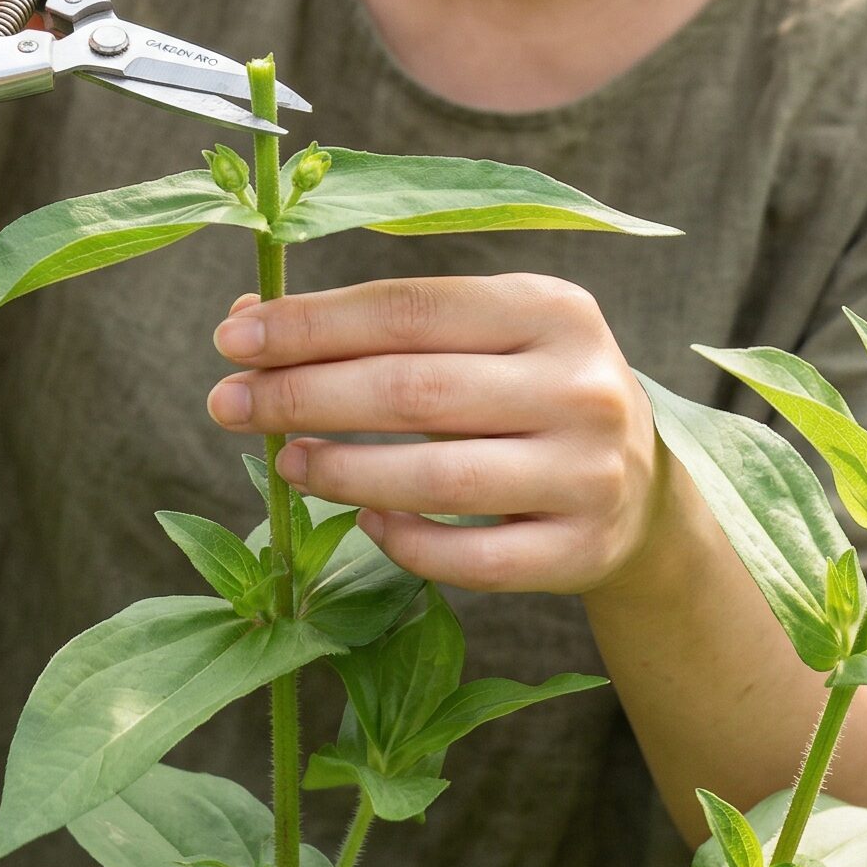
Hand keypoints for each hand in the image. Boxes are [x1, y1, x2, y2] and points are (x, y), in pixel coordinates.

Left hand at [205, 273, 676, 594]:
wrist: (640, 485)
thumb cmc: (525, 389)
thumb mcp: (478, 336)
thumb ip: (376, 327)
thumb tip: (246, 321)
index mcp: (552, 307)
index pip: (409, 309)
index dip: (312, 324)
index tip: (233, 338)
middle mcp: (580, 386)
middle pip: (414, 390)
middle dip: (304, 395)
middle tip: (226, 402)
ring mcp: (588, 474)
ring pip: (438, 479)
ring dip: (341, 469)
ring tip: (280, 460)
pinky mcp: (582, 552)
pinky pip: (471, 559)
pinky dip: (404, 540)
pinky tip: (361, 518)